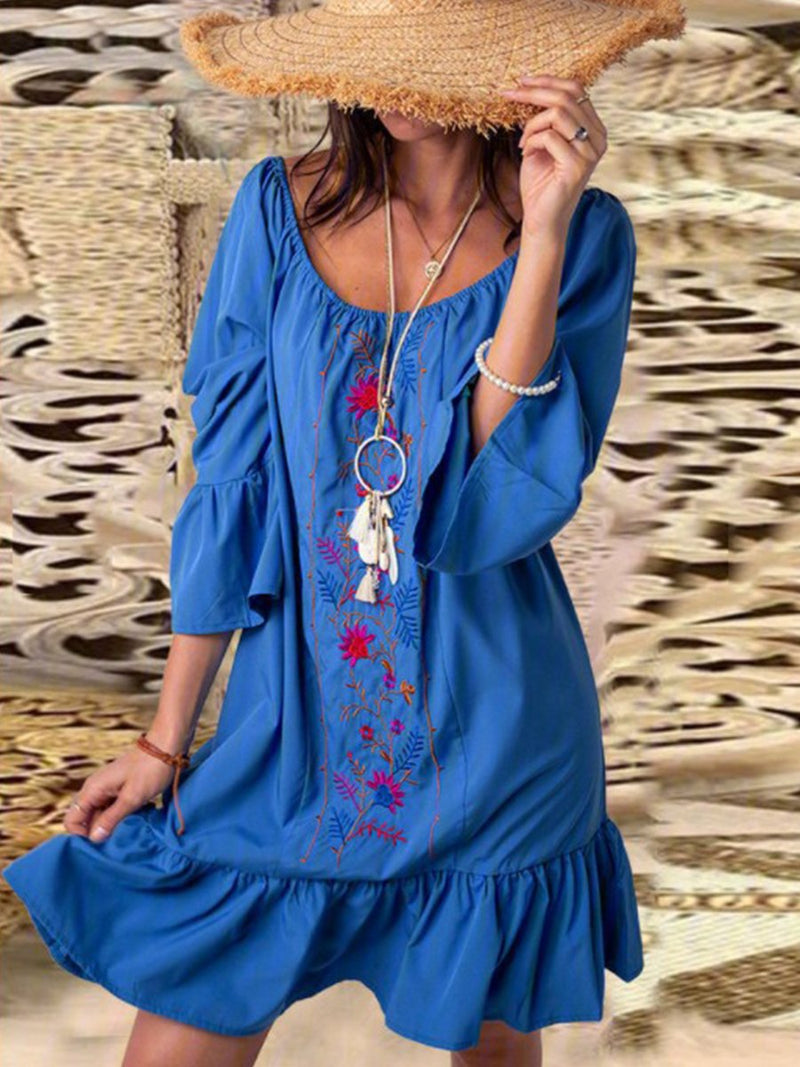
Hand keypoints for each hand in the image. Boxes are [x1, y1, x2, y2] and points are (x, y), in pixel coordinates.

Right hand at [63, 740, 176, 842]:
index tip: (102, 843)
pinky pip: (114, 807)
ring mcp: (107, 788)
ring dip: (115, 823)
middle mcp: (95, 789)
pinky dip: (124, 814)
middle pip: (86, 819)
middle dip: (101, 831)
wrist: (167, 746)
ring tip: (133, 824)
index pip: (71, 820)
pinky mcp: (119, 788)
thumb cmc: (151, 769)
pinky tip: (140, 813)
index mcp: (92, 790)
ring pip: (102, 814)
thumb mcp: (132, 798)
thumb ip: (111, 818)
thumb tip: (94, 838)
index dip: (82, 835)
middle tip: (121, 836)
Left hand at [499, 73, 607, 239]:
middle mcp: (599, 137)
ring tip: (523, 142)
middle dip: (534, 91)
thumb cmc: (540, 183)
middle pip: (567, 96)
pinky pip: (549, 137)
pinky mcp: (578, 166)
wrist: (541, 219)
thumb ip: (546, 117)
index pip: (576, 89)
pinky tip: (526, 154)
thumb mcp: (542, 142)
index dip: (547, 80)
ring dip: (532, 124)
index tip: (520, 81)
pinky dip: (531, 141)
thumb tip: (529, 86)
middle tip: (509, 93)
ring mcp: (591, 152)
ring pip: (558, 114)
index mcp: (594, 128)